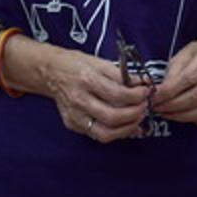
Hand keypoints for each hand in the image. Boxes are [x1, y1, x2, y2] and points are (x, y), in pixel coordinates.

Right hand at [32, 44, 151, 142]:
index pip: (117, 94)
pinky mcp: (73, 124)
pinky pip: (97, 134)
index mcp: (86, 80)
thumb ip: (120, 74)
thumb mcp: (98, 62)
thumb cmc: (75, 64)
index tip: (146, 92)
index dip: (136, 96)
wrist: (50, 72)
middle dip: (134, 114)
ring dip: (127, 129)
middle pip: (112, 117)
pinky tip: (125, 125)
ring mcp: (75, 116)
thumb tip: (142, 83)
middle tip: (144, 107)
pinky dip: (115, 132)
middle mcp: (79, 100)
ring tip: (137, 118)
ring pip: (105, 133)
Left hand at [152, 31, 196, 128]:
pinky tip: (189, 118)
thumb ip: (170, 74)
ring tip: (169, 114)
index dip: (168, 92)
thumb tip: (154, 92)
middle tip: (159, 109)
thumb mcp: (182, 56)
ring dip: (184, 116)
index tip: (154, 98)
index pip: (187, 78)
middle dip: (174, 106)